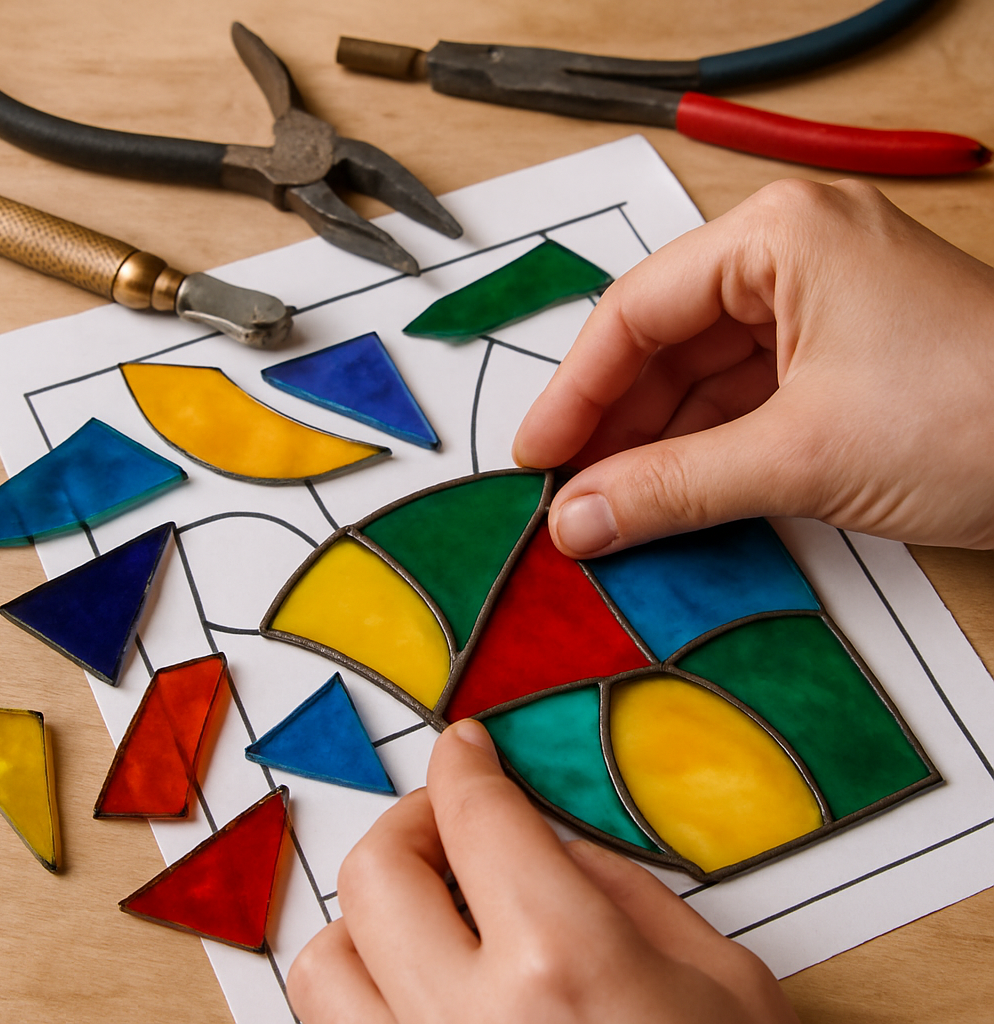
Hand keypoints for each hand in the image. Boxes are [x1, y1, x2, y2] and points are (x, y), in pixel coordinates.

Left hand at [287, 720, 799, 1023]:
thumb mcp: (719, 979)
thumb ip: (622, 890)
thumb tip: (548, 844)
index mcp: (561, 967)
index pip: (476, 815)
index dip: (464, 762)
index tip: (465, 748)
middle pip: (377, 872)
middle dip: (413, 821)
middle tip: (454, 821)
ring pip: (324, 961)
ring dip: (371, 915)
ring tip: (429, 911)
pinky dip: (364, 988)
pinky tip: (422, 984)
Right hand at [513, 179, 993, 555]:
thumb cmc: (980, 416)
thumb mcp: (801, 456)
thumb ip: (674, 488)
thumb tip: (578, 520)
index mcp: (779, 238)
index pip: (638, 311)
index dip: (575, 390)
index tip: (535, 456)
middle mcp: (792, 261)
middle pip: (663, 346)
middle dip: (613, 427)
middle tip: (566, 496)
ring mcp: (816, 314)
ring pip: (699, 383)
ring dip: (654, 449)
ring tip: (606, 512)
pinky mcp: (836, 367)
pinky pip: (741, 408)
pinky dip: (702, 458)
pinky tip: (664, 501)